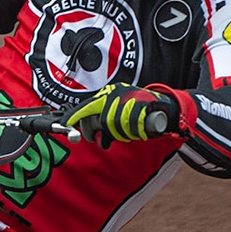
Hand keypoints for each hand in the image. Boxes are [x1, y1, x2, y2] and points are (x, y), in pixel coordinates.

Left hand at [64, 83, 179, 146]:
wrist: (167, 107)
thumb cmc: (141, 113)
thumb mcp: (119, 115)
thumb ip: (104, 123)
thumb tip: (93, 138)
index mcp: (109, 93)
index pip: (86, 106)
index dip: (74, 117)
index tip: (63, 125)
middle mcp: (115, 93)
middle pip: (97, 119)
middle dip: (99, 132)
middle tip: (103, 139)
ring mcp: (127, 98)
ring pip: (112, 124)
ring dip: (120, 134)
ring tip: (128, 132)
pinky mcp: (139, 105)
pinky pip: (128, 125)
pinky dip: (132, 132)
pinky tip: (136, 131)